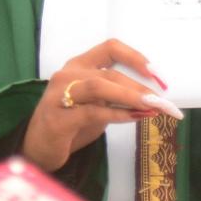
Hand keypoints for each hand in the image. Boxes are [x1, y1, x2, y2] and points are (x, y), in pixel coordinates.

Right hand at [22, 39, 180, 172]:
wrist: (37, 151)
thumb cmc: (71, 125)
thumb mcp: (96, 105)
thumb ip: (117, 97)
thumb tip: (152, 97)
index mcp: (78, 65)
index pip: (111, 48)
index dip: (136, 57)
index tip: (157, 74)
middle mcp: (68, 75)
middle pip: (110, 73)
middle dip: (141, 87)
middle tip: (164, 101)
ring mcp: (60, 95)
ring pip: (100, 86)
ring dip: (130, 96)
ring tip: (153, 107)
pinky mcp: (58, 118)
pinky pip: (93, 111)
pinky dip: (118, 114)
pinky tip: (134, 118)